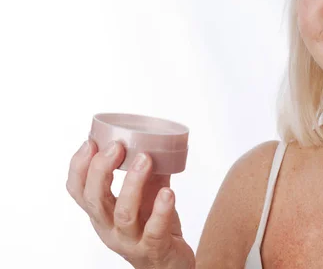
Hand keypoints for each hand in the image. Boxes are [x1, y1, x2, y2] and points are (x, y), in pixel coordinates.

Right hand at [66, 139, 194, 268]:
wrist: (171, 266)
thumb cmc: (154, 229)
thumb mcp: (146, 198)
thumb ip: (147, 174)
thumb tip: (152, 140)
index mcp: (102, 214)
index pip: (78, 191)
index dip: (79, 167)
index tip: (90, 141)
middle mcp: (109, 228)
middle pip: (95, 200)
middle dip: (101, 170)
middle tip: (117, 146)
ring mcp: (131, 241)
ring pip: (123, 214)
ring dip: (133, 183)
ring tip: (146, 158)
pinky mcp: (154, 249)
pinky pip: (155, 230)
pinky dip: (161, 210)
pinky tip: (169, 192)